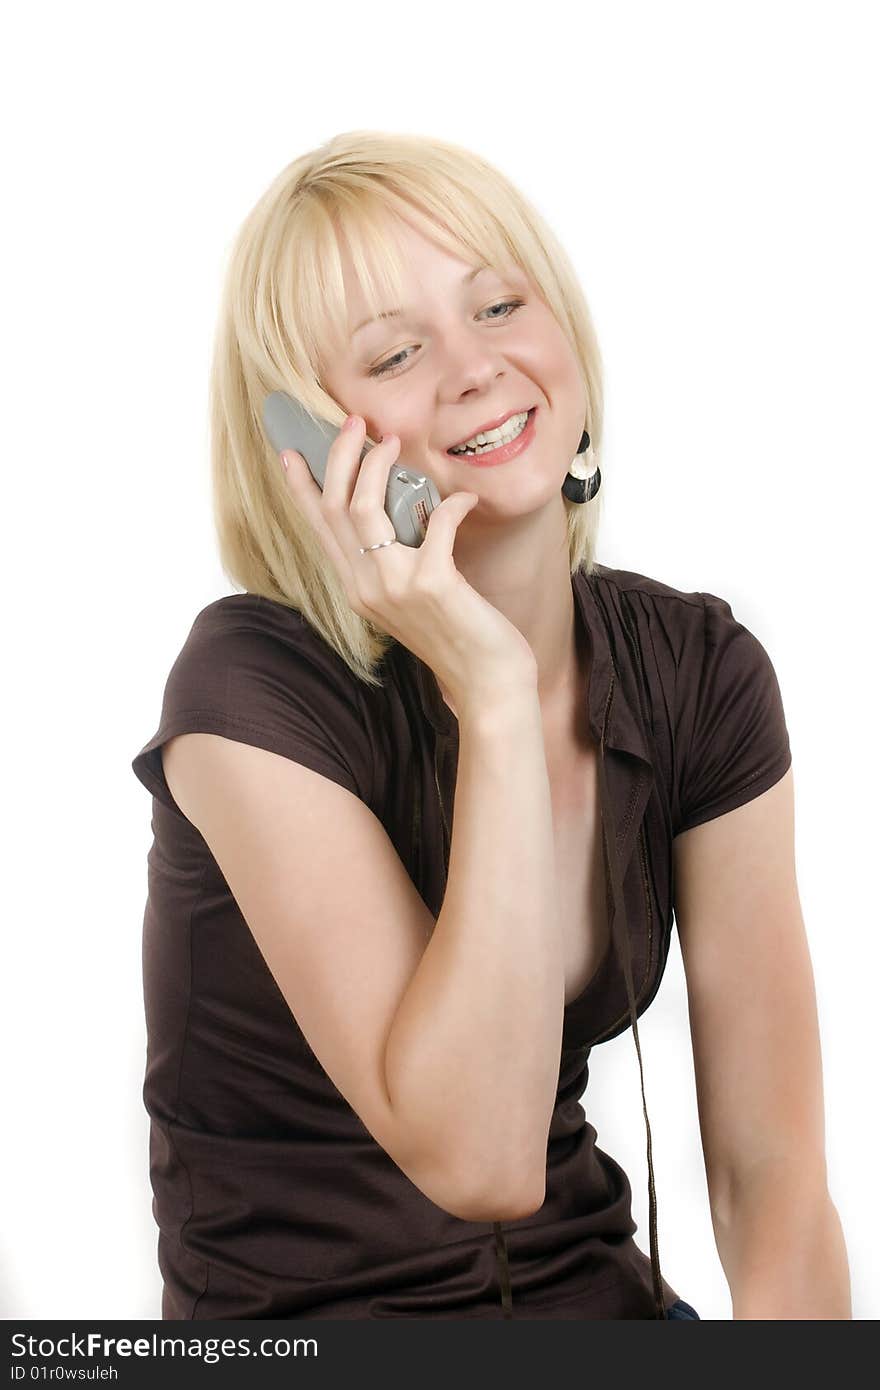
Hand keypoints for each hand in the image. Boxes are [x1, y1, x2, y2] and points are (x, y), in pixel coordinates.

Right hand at [280, 416, 537, 711]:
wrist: (487, 684)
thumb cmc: (459, 636)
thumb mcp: (413, 596)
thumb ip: (398, 560)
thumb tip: (403, 507)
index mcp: (358, 589)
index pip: (319, 529)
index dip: (303, 487)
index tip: (293, 451)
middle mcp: (366, 588)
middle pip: (335, 509)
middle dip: (340, 458)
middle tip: (354, 423)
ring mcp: (395, 587)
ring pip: (366, 510)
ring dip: (377, 467)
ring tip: (391, 441)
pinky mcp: (432, 585)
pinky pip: (437, 525)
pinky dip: (453, 505)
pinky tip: (466, 498)